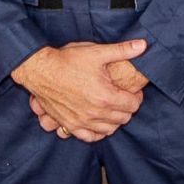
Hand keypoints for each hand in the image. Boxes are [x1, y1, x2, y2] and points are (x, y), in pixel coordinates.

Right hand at [13, 38, 151, 142]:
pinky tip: (98, 122)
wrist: (40, 70)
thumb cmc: (67, 61)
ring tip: (112, 108)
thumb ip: (122, 51)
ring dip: (114, 120)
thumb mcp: (96, 52)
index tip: (133, 90)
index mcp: (105, 97)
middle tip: (123, 97)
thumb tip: (144, 46)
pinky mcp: (69, 124)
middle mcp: (95, 113)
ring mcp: (81, 121)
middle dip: (127, 107)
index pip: (133, 105)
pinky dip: (97, 132)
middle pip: (123, 118)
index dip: (137, 97)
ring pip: (109, 130)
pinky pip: (89, 137)